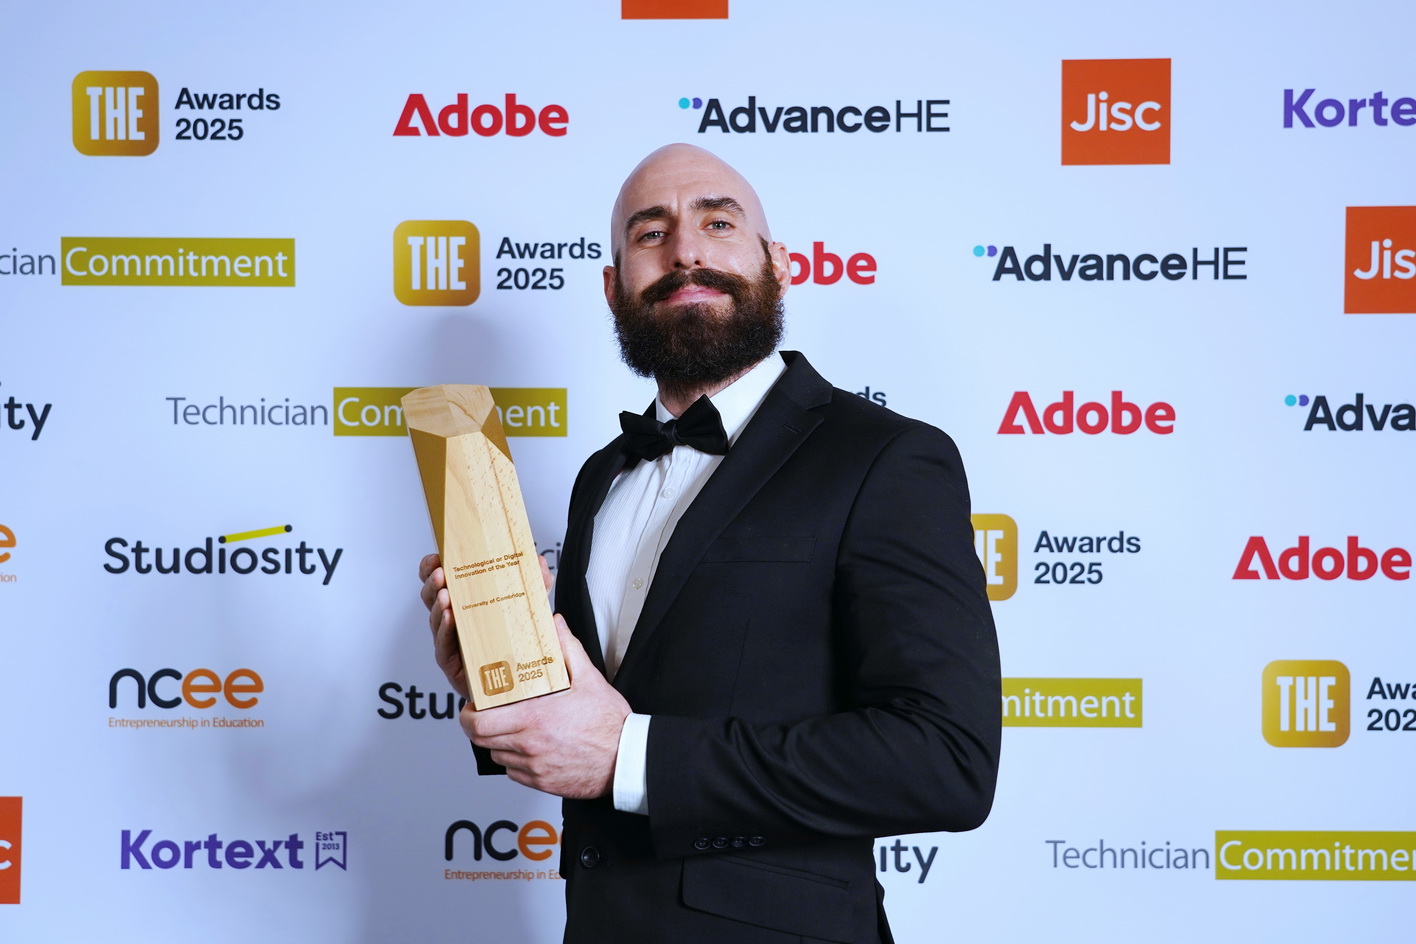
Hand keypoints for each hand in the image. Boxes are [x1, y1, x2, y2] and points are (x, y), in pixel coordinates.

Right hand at [419, 552, 554, 700]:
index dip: (432, 569)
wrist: (521, 681)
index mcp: (465, 602)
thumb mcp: (530, 605)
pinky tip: (449, 619)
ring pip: (436, 620)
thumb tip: (538, 562)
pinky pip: (443, 646)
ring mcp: (451, 641)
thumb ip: (537, 583)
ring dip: (438, 605)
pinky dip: (445, 631)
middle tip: (441, 573)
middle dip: (433, 583)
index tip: (436, 557)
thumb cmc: (517, 640)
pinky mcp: (454, 663)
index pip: (442, 581)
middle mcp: (453, 621)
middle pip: (432, 597)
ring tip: (445, 594)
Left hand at [462, 616, 630, 799]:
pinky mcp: (542, 782)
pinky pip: (514, 773)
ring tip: (510, 729)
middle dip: (477, 727)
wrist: (626, 759)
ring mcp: (534, 766)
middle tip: (483, 717)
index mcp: (535, 718)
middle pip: (481, 741)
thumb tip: (556, 625)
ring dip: (497, 743)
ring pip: (497, 756)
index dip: (467, 715)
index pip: (480, 723)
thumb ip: (568, 649)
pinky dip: (514, 761)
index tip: (471, 707)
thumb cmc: (610, 723)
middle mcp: (530, 745)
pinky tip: (528, 748)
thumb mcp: (590, 679)